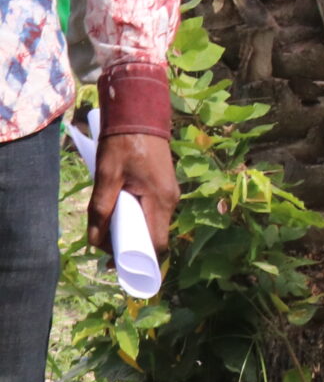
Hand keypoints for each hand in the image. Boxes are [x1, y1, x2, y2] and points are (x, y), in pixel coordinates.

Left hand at [90, 133, 176, 253]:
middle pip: (154, 235)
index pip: (156, 243)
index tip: (116, 265)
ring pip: (152, 224)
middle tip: (105, 247)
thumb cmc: (123, 144)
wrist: (140, 116)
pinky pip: (151, 211)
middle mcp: (170, 200)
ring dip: (131, 231)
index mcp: (160, 200)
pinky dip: (136, 219)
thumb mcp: (106, 176)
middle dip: (131, 247)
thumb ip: (101, 209)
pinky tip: (118, 214)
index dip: (138, 259)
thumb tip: (95, 241)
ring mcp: (169, 193)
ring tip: (108, 230)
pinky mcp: (163, 187)